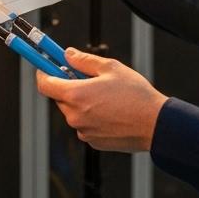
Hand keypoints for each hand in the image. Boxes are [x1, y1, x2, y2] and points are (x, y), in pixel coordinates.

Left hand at [37, 47, 168, 152]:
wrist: (155, 124)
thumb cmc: (136, 96)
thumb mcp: (110, 68)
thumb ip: (84, 61)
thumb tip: (68, 55)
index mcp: (75, 95)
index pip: (44, 84)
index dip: (43, 72)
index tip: (44, 65)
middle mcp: (74, 116)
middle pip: (60, 98)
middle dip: (70, 87)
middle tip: (89, 79)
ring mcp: (83, 131)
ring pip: (74, 112)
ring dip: (83, 103)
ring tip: (107, 98)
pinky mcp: (93, 142)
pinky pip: (85, 125)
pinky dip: (92, 117)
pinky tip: (112, 112)